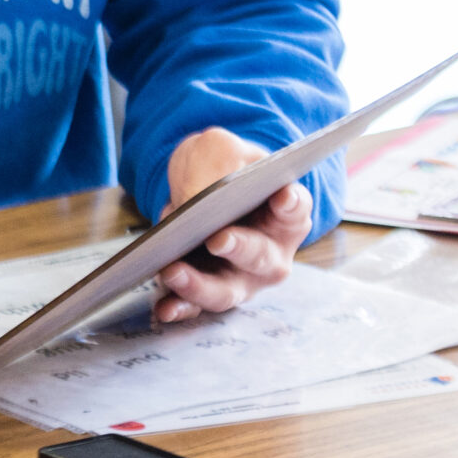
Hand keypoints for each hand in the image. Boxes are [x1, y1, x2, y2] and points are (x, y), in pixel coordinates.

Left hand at [152, 128, 312, 323]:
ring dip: (200, 286)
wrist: (199, 184)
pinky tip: (163, 308)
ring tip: (173, 271)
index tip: (283, 197)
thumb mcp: (220, 149)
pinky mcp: (209, 290)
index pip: (295, 208)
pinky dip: (179, 307)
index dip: (291, 204)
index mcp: (285, 213)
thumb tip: (195, 198)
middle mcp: (271, 252)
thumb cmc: (221, 168)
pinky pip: (195, 305)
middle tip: (217, 239)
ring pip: (227, 290)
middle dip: (240, 249)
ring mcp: (242, 277)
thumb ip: (217, 164)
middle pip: (262, 257)